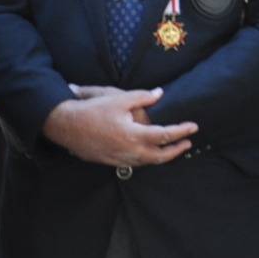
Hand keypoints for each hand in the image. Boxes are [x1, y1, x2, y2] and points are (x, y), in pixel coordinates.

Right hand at [44, 89, 196, 166]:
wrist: (65, 125)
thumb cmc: (92, 110)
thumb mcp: (118, 98)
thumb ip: (142, 97)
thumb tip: (159, 94)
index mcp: (133, 135)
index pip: (165, 135)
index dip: (181, 131)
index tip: (193, 127)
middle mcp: (129, 151)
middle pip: (160, 156)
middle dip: (176, 150)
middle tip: (187, 142)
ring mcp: (119, 158)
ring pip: (147, 162)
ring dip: (162, 156)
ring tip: (172, 148)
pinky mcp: (111, 161)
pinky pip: (134, 163)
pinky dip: (147, 158)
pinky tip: (149, 152)